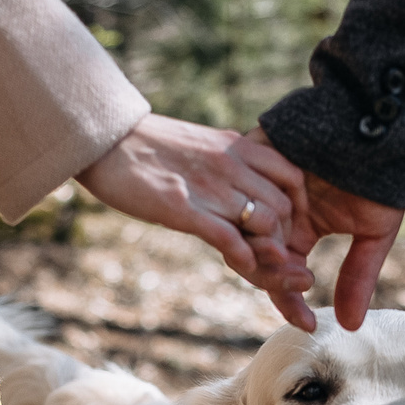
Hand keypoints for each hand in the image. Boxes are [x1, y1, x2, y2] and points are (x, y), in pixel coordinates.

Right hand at [76, 115, 315, 297]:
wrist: (105, 139)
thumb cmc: (148, 146)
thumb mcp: (200, 144)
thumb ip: (228, 161)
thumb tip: (245, 179)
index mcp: (236, 146)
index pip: (292, 176)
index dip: (298, 206)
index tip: (290, 227)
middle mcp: (231, 164)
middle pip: (284, 206)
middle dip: (286, 237)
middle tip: (278, 256)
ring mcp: (209, 187)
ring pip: (264, 223)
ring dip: (268, 251)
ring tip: (261, 263)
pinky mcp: (184, 208)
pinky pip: (230, 238)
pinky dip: (244, 258)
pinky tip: (243, 265)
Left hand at [232, 130, 404, 332]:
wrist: (380, 122)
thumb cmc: (382, 175)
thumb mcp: (374, 232)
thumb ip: (358, 277)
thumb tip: (351, 326)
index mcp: (299, 230)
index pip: (282, 276)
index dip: (291, 304)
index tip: (308, 325)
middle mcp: (274, 211)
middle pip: (256, 260)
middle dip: (277, 280)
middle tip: (303, 279)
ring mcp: (261, 185)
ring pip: (245, 233)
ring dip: (267, 253)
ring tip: (291, 255)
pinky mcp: (253, 156)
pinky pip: (243, 193)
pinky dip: (258, 216)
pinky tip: (276, 228)